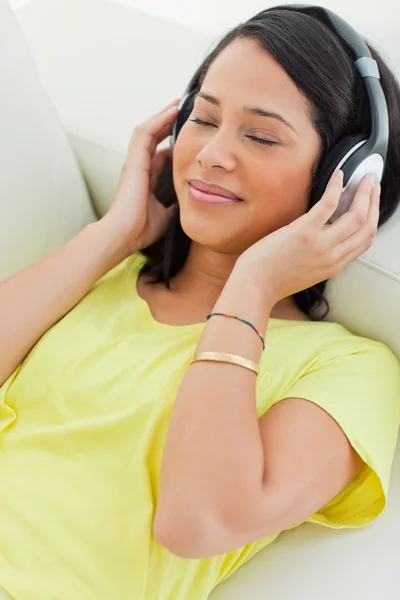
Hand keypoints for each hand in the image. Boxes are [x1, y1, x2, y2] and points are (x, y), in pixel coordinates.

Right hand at [101, 98, 179, 254]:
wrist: (124, 233)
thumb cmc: (141, 228)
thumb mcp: (166, 214)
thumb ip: (174, 203)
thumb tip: (187, 200)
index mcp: (146, 180)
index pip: (160, 155)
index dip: (172, 143)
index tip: (189, 135)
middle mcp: (138, 168)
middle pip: (153, 138)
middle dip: (167, 124)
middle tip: (184, 110)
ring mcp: (134, 162)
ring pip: (147, 130)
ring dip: (162, 116)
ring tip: (178, 103)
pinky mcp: (133, 160)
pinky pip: (145, 133)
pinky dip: (158, 120)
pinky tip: (171, 110)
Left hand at [236, 171, 380, 305]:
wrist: (255, 286)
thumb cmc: (272, 280)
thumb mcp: (306, 274)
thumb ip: (321, 259)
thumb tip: (325, 238)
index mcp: (334, 266)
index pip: (364, 241)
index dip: (372, 220)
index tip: (372, 205)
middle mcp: (333, 256)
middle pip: (366, 226)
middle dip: (373, 202)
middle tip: (372, 186)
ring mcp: (321, 244)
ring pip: (356, 214)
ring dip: (363, 192)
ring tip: (364, 178)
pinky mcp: (304, 231)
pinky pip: (328, 204)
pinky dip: (336, 187)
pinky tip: (338, 176)